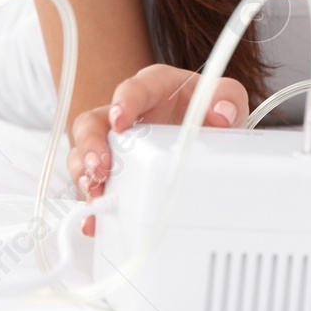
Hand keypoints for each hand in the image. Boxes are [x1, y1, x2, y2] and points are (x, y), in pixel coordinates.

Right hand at [68, 63, 249, 236]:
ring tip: (96, 192)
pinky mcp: (116, 172)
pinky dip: (93, 206)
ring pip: (84, 154)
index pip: (133, 88)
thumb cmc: (210, 109)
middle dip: (92, 145)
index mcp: (153, 89)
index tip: (120, 120)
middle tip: (102, 166)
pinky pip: (94, 187)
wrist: (212, 135)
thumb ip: (227, 97)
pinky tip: (96, 221)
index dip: (124, 102)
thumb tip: (222, 113)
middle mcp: (128, 115)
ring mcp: (117, 144)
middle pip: (93, 123)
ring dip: (84, 175)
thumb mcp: (225, 98)